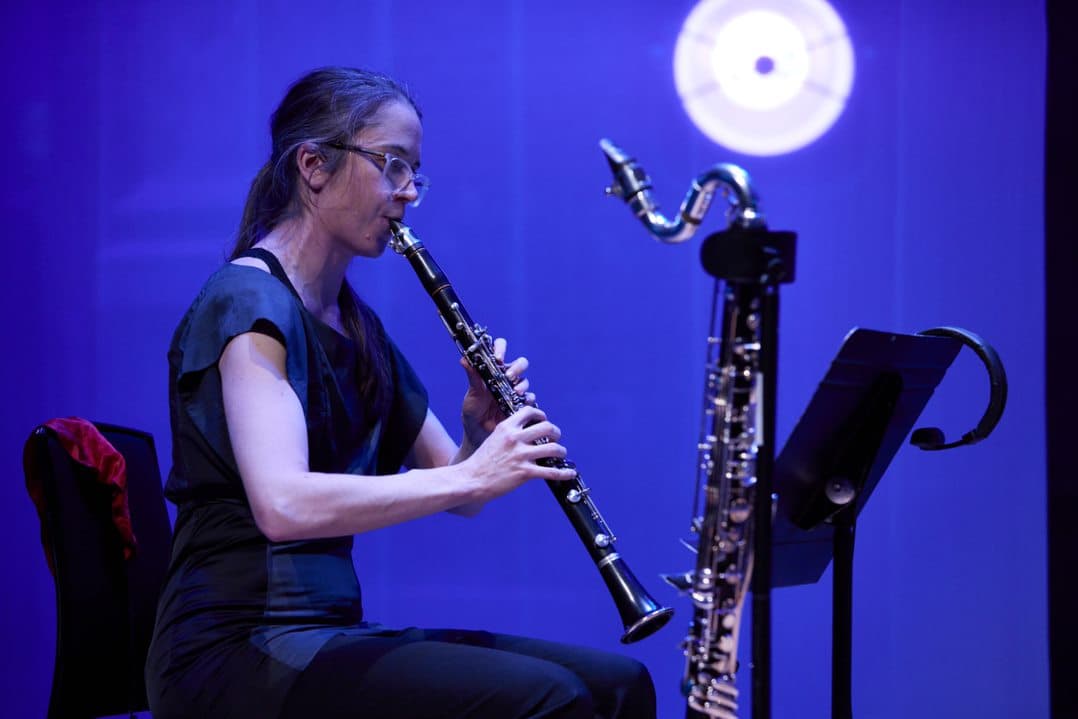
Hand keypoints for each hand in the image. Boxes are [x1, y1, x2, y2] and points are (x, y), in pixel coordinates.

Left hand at [460, 337, 533, 450]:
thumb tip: (464, 359)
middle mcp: (505, 378)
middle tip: (508, 376)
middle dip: (517, 367)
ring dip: (521, 384)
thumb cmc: (472, 412)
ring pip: (525, 380)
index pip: (500, 350)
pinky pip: (530, 398)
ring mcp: (514, 391)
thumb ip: (472, 376)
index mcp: (492, 371)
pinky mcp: (521, 404)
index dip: (501, 349)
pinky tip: (520, 403)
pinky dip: (527, 399)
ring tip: (513, 392)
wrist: (478, 434)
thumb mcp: (471, 394)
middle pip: (520, 363)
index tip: (497, 358)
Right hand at [460, 405, 576, 501]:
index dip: (541, 415)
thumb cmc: (481, 462)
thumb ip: (509, 434)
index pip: (530, 412)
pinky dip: (564, 473)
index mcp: (506, 427)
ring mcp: (521, 455)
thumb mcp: (493, 439)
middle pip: (547, 427)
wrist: (470, 480)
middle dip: (555, 432)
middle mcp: (515, 438)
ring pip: (553, 448)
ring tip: (561, 454)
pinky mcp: (525, 472)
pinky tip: (569, 473)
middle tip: (556, 438)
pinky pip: (551, 472)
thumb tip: (526, 432)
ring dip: (561, 451)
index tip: (544, 420)